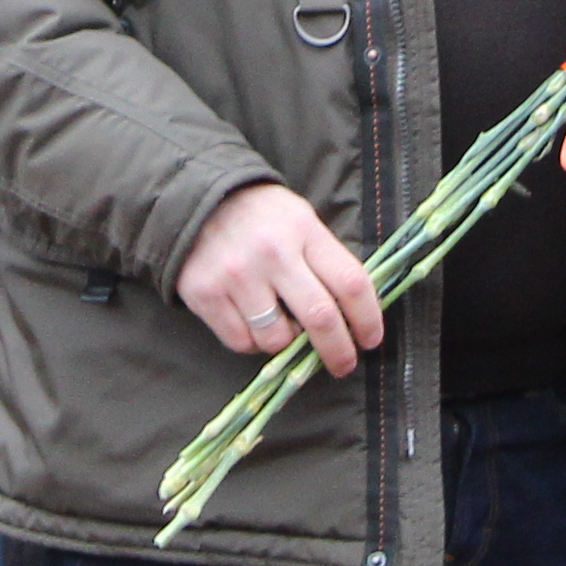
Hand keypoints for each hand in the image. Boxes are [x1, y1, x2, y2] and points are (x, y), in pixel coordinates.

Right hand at [175, 181, 385, 376]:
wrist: (194, 200)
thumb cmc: (260, 216)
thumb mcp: (300, 220)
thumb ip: (325, 261)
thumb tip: (353, 316)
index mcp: (303, 230)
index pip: (350, 282)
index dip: (369, 319)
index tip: (371, 339)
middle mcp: (272, 253)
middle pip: (320, 318)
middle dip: (338, 351)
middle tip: (343, 365)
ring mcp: (236, 275)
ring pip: (277, 339)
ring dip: (287, 344)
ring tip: (282, 326)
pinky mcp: (205, 294)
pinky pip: (242, 342)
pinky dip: (253, 342)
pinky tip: (252, 322)